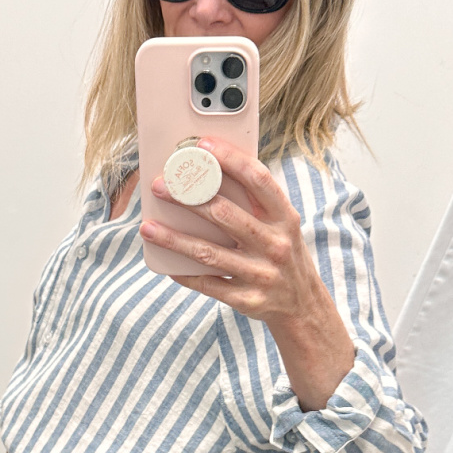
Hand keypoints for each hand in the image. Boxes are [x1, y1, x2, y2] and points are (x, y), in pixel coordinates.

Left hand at [140, 136, 355, 411]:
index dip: (231, 160)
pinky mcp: (247, 300)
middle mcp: (276, 244)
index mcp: (285, 218)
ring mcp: (262, 274)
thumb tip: (210, 172)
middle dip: (189, 198)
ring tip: (148, 227)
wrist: (304, 306)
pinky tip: (165, 265)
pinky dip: (185, 274)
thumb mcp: (283, 225)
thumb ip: (256, 202)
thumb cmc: (282, 254)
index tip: (203, 145)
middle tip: (160, 186)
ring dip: (174, 239)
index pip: (259, 180)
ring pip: (209, 253)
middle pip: (226, 215)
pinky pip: (209, 285)